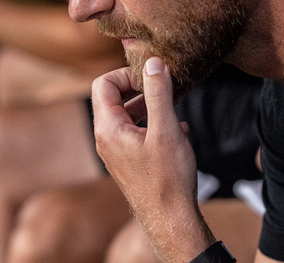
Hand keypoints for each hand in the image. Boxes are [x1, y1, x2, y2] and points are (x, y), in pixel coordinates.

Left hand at [91, 58, 214, 262]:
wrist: (171, 220)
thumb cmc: (168, 178)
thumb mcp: (165, 129)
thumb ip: (158, 93)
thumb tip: (153, 63)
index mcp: (108, 128)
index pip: (104, 84)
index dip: (126, 74)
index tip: (152, 78)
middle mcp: (106, 139)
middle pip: (113, 98)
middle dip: (140, 88)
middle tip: (165, 87)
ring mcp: (116, 151)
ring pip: (127, 116)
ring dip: (150, 106)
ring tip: (174, 107)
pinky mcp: (128, 161)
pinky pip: (136, 132)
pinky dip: (153, 124)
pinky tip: (179, 130)